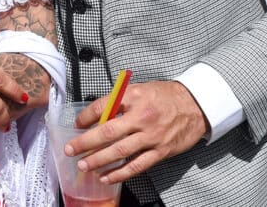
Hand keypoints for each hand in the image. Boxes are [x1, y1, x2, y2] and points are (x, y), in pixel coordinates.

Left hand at [65, 81, 208, 183]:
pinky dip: (120, 173)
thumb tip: (97, 114)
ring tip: (84, 166)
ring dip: (99, 160)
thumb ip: (120, 100)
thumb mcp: (141, 89)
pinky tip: (106, 177)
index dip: (86, 116)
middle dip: (86, 142)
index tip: (77, 124)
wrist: (196, 105)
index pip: (103, 106)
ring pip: (120, 151)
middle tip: (70, 150)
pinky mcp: (160, 151)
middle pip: (108, 132)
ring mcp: (151, 136)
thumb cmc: (165, 96)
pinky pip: (137, 166)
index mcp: (134, 96)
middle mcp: (141, 116)